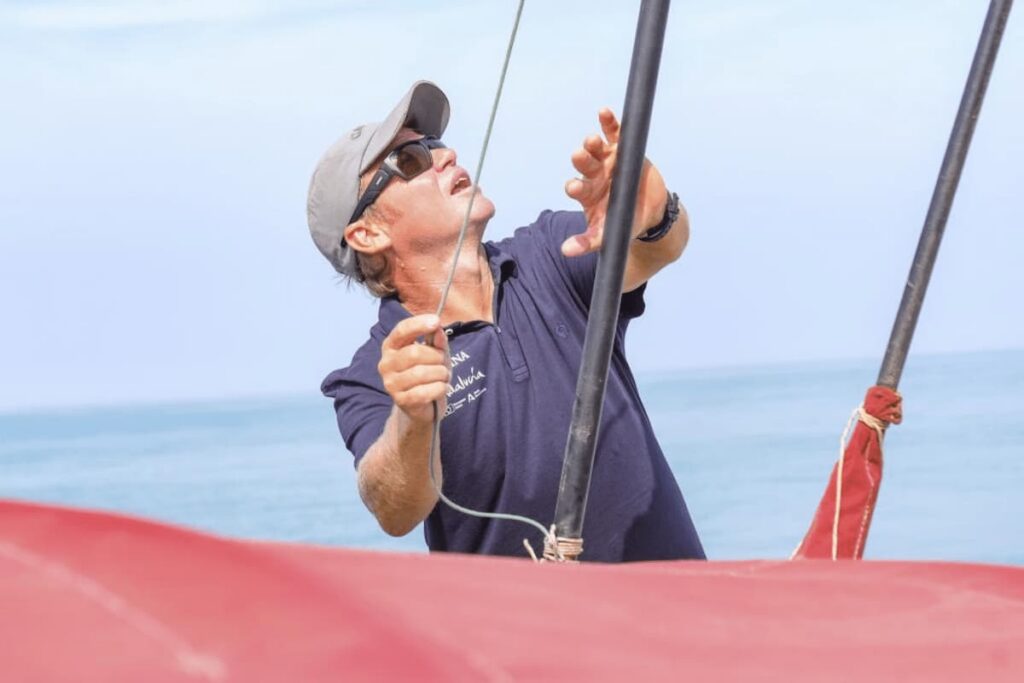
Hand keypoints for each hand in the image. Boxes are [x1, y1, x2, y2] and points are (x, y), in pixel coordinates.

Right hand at [377, 315, 450, 423]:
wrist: (421, 405)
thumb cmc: (427, 374)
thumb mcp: (435, 354)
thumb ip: (437, 341)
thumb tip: (438, 330)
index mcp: (391, 346)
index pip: (401, 330)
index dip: (418, 324)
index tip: (435, 321)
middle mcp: (386, 363)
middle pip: (415, 353)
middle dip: (437, 357)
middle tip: (443, 363)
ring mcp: (391, 383)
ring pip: (421, 373)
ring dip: (441, 374)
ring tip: (443, 377)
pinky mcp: (400, 400)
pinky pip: (425, 392)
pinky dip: (440, 389)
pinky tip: (442, 388)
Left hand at [562, 108, 667, 257]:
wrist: (650, 212)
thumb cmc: (624, 223)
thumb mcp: (607, 235)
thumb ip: (587, 241)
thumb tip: (566, 252)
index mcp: (587, 194)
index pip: (578, 189)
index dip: (575, 187)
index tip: (574, 188)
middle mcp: (594, 175)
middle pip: (585, 165)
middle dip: (582, 161)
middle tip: (579, 156)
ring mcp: (607, 160)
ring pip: (597, 148)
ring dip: (592, 143)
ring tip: (591, 140)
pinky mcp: (623, 148)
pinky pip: (614, 133)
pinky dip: (609, 122)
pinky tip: (604, 112)